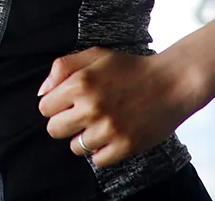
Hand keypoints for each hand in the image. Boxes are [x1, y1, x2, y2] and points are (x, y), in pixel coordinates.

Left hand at [37, 48, 201, 167]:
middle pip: (54, 130)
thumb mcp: (94, 55)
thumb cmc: (130, 68)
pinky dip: (102, 151)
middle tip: (83, 115)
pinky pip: (97, 160)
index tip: (69, 102)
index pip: (45, 108)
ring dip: (84, 138)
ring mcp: (108, 129)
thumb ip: (62, 68)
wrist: (171, 83)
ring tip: (101, 124)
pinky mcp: (125, 146)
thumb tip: (42, 93)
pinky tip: (111, 136)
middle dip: (65, 123)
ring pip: (75, 147)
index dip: (56, 105)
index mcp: (80, 82)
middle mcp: (91, 107)